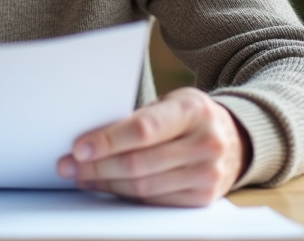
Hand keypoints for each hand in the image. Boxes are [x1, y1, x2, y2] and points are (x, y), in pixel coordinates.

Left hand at [56, 87, 250, 206]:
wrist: (235, 138)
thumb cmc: (189, 117)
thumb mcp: (171, 103)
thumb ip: (140, 118)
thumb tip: (91, 137)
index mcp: (193, 110)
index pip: (143, 129)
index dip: (107, 140)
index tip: (78, 148)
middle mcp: (205, 143)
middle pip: (139, 163)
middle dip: (97, 166)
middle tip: (68, 166)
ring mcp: (208, 174)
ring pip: (143, 187)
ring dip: (105, 183)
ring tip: (80, 177)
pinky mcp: (203, 197)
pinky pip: (154, 201)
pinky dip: (125, 195)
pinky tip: (107, 186)